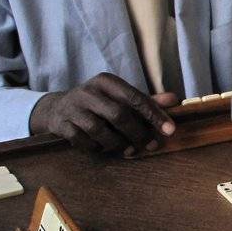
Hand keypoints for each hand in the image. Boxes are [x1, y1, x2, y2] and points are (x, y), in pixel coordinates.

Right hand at [30, 74, 176, 154]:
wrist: (57, 108)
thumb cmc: (98, 104)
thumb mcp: (119, 98)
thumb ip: (146, 101)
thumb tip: (174, 100)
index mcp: (107, 82)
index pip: (135, 98)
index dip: (154, 115)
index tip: (170, 130)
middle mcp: (89, 91)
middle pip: (119, 115)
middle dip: (137, 133)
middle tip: (150, 146)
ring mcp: (73, 108)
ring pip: (100, 130)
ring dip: (117, 144)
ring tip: (127, 149)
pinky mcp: (62, 124)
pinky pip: (83, 141)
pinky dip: (96, 148)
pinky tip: (102, 148)